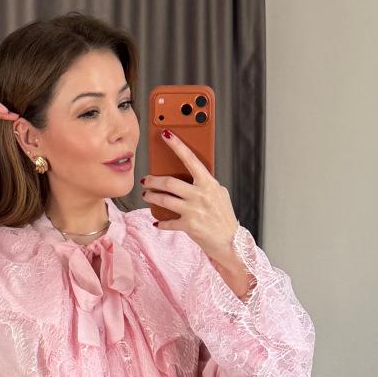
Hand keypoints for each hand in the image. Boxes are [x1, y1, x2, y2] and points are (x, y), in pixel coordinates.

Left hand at [140, 131, 239, 259]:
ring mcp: (194, 211)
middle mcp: (200, 195)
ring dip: (152, 197)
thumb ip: (205, 183)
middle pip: (170, 182)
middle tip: (146, 179)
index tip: (165, 134)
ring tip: (147, 195)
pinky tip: (156, 222)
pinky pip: (168, 222)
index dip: (177, 145)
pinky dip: (160, 223)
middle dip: (154, 180)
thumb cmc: (224, 217)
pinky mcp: (189, 226)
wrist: (230, 242)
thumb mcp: (219, 194)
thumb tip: (188, 175)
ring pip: (165, 200)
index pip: (190, 159)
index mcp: (209, 183)